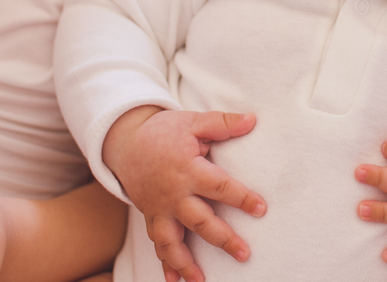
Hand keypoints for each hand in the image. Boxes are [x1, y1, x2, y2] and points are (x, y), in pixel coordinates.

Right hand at [103, 106, 265, 281]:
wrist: (126, 143)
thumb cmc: (164, 132)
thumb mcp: (192, 122)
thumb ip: (222, 123)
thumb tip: (252, 120)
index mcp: (187, 169)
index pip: (218, 186)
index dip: (241, 197)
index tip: (261, 208)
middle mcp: (174, 193)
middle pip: (199, 220)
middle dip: (222, 238)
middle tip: (244, 253)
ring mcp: (160, 208)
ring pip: (172, 240)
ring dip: (186, 262)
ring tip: (201, 281)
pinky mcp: (152, 217)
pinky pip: (157, 243)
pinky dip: (165, 263)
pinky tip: (175, 281)